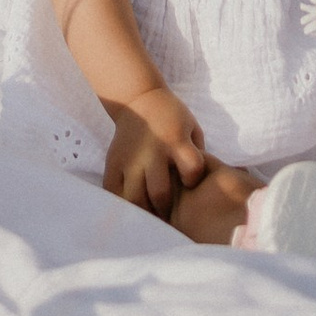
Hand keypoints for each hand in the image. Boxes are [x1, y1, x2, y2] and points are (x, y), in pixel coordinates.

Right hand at [103, 90, 207, 213]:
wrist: (139, 101)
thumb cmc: (172, 118)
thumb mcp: (192, 128)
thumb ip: (199, 155)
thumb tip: (203, 188)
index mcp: (176, 140)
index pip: (192, 169)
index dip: (194, 179)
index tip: (190, 181)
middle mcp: (152, 152)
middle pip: (160, 193)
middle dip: (167, 209)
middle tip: (169, 214)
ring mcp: (130, 159)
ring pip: (134, 199)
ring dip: (145, 212)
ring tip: (151, 215)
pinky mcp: (113, 163)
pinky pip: (114, 193)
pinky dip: (124, 206)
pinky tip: (133, 207)